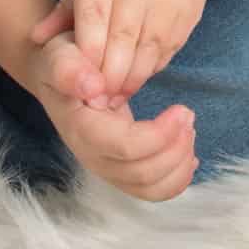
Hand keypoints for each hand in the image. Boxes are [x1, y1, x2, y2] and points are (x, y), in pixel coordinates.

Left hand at [29, 0, 209, 108]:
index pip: (93, 19)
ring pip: (148, 51)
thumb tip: (35, 38)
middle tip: (95, 103)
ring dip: (130, 80)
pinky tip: (136, 79)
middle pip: (122, 41)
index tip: (78, 82)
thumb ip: (66, 7)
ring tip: (113, 99)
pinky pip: (167, 50)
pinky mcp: (189, 13)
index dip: (86, 56)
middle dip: (107, 77)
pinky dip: (150, 69)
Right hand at [29, 35, 198, 199]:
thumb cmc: (65, 64)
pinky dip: (175, 180)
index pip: (123, 147)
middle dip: (175, 148)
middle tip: (188, 115)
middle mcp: (90, 156)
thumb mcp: (59, 57)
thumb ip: (68, 68)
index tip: (181, 108)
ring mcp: (104, 166)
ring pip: (148, 187)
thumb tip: (93, 87)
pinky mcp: (118, 170)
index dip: (159, 135)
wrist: (60, 77)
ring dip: (178, 164)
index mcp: (79, 128)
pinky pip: (150, 191)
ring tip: (189, 130)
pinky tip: (188, 156)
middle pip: (140, 173)